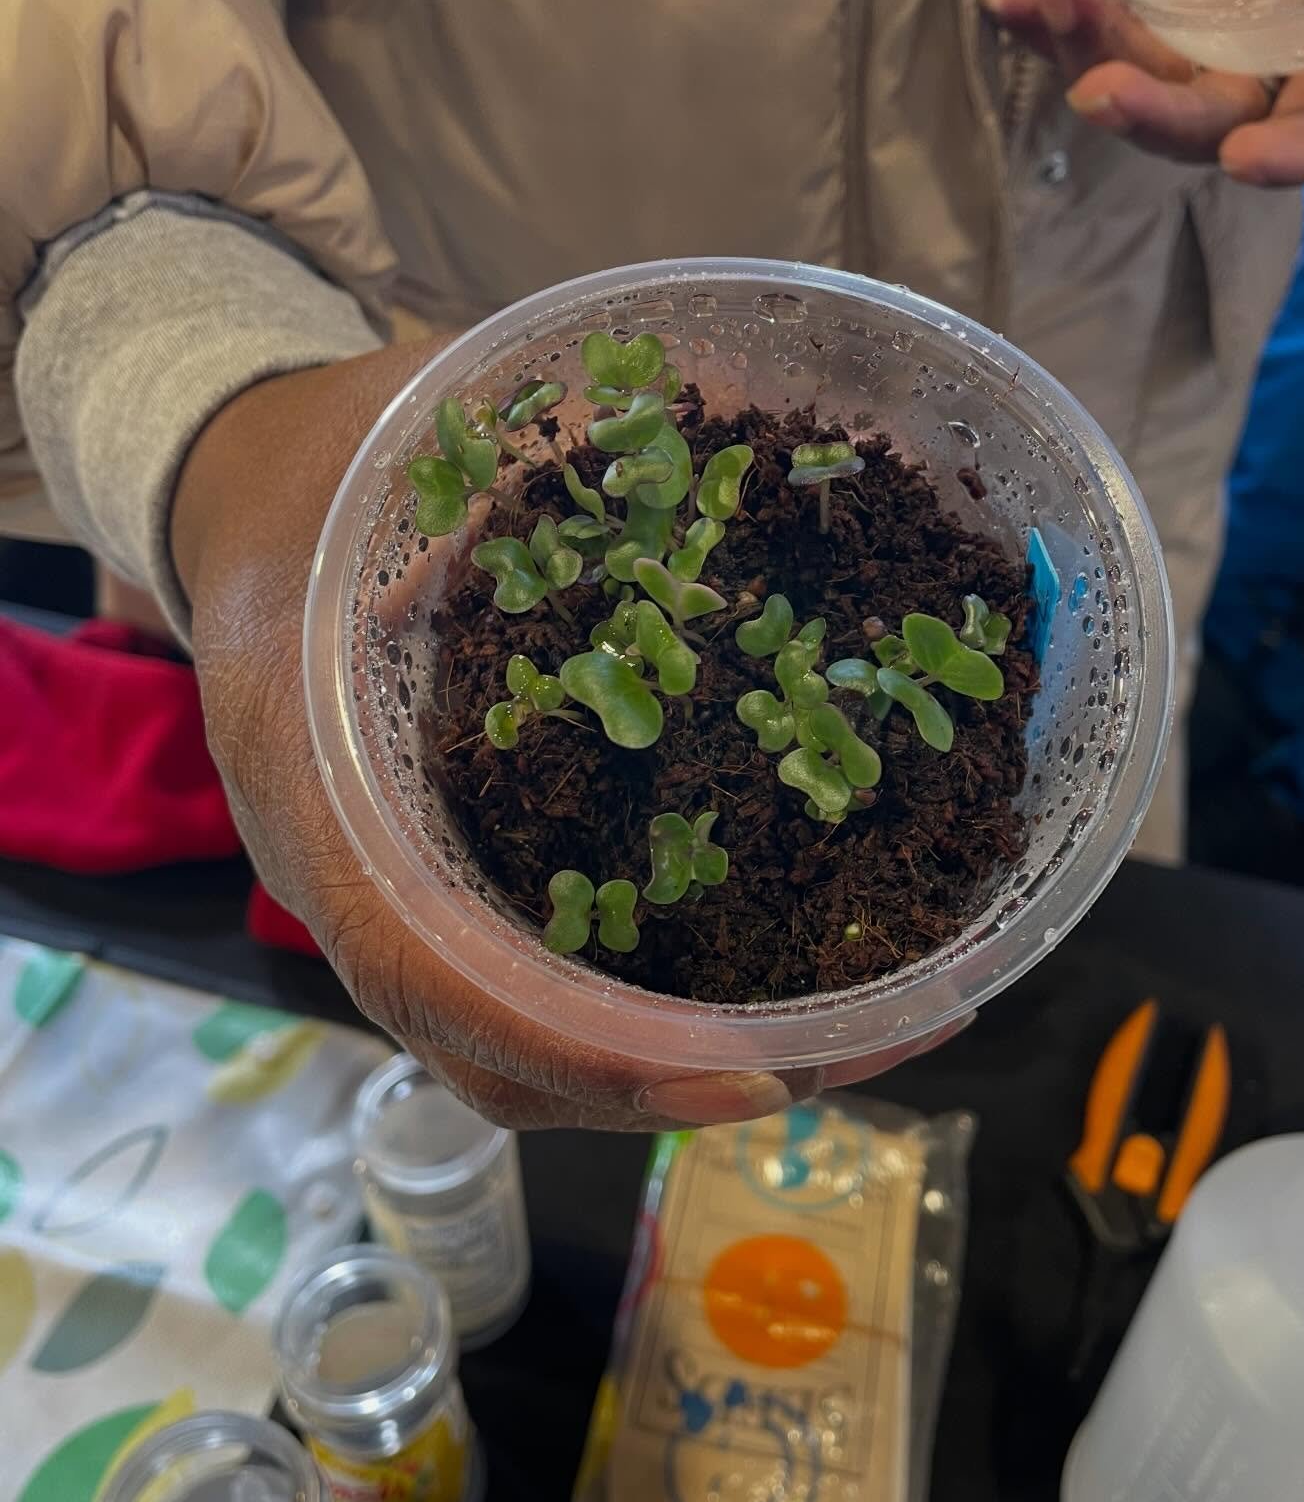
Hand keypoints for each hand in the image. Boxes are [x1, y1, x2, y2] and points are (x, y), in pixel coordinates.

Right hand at [172, 343, 964, 1127]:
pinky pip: (542, 990)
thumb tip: (742, 422)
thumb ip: (556, 435)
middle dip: (669, 1080)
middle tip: (842, 1054)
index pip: (420, 961)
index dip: (573, 1034)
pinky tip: (782, 979)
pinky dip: (659, 1015)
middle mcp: (344, 869)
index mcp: (305, 760)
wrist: (254, 501)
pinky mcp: (447, 888)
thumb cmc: (332, 464)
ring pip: (524, 1049)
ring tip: (851, 1035)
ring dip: (680, 1069)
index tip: (733, 1064)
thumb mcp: (417, 422)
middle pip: (494, 1053)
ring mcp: (390, 896)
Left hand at [984, 0, 1303, 186]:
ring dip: (1079, 44)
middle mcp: (1258, 91)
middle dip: (1145, 108)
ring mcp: (1197, 61)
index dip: (1287, 152)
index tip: (1245, 155)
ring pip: (1130, 75)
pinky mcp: (1150, 25)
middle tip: (1100, 91)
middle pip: (1196, 121)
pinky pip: (1094, 30)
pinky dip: (1045, 20)